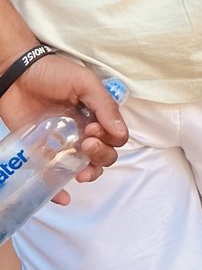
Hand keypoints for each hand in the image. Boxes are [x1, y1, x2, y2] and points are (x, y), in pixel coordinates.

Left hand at [0, 56, 128, 203]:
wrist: (13, 71)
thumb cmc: (51, 72)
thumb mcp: (84, 83)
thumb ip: (104, 106)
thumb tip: (120, 133)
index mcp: (97, 116)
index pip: (116, 138)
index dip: (110, 139)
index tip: (95, 129)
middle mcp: (84, 132)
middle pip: (104, 156)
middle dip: (101, 155)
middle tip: (87, 143)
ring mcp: (64, 144)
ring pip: (85, 168)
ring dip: (90, 173)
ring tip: (81, 172)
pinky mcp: (42, 152)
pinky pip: (54, 175)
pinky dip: (58, 190)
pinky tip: (62, 197)